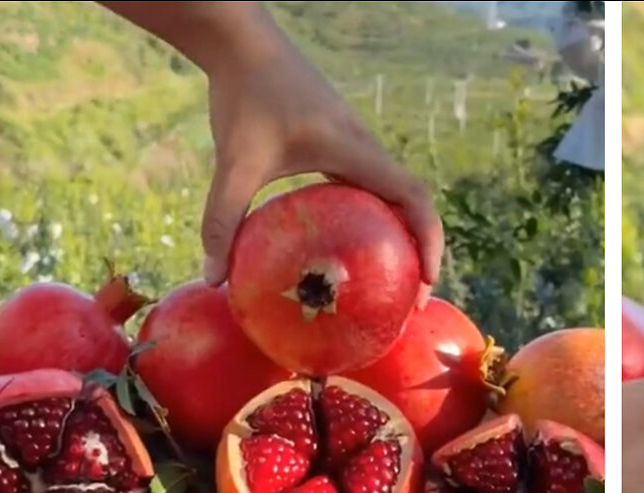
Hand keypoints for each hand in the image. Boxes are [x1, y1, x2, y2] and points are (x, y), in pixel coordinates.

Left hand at [200, 33, 443, 287]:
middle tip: (409, 296)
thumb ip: (223, 219)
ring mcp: (355, 145)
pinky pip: (367, 187)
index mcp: (356, 152)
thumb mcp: (235, 162)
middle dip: (420, 249)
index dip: (430, 240)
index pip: (413, 198)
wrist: (243, 44)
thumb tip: (213, 276)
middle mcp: (365, 149)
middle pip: (412, 203)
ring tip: (387, 279)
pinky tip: (343, 244)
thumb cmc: (244, 95)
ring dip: (399, 234)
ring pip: (392, 195)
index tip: (428, 281)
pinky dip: (371, 218)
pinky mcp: (338, 144)